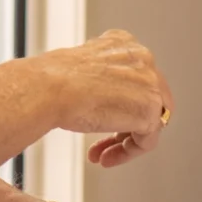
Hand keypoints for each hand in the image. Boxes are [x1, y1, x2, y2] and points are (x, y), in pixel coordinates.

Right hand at [40, 30, 172, 157]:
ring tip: (102, 155)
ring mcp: (150, 84)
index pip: (134, 78)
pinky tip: (106, 158)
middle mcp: (142, 59)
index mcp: (124, 44)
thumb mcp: (79, 67)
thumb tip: (93, 93)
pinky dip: (127, 152)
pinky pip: (146, 140)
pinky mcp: (150, 111)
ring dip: (122, 141)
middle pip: (144, 100)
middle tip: (104, 141)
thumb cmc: (52, 80)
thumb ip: (98, 76)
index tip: (101, 115)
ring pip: (147, 121)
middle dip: (124, 124)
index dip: (118, 102)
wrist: (50, 88)